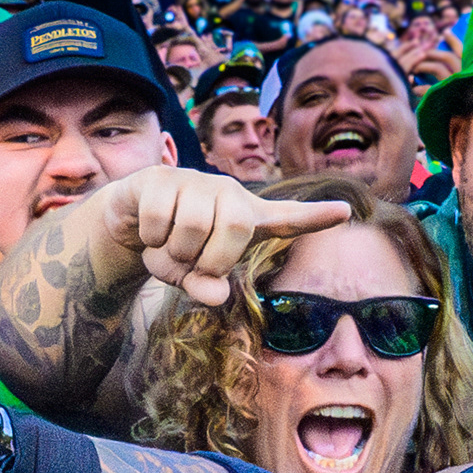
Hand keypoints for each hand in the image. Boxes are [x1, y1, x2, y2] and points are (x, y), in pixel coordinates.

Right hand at [99, 167, 349, 304]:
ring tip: (167, 248)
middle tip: (193, 266)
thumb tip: (215, 295)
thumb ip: (206, 287)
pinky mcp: (162, 177)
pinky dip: (152, 240)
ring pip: (193, 225)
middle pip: (236, 226)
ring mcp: (195, 181)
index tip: (344, 211)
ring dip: (174, 253)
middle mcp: (226, 194)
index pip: (287, 217)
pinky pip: (161, 218)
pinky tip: (149, 233)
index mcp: (245, 219)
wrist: (128, 220)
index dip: (314, 216)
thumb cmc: (173, 246)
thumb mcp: (191, 275)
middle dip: (211, 259)